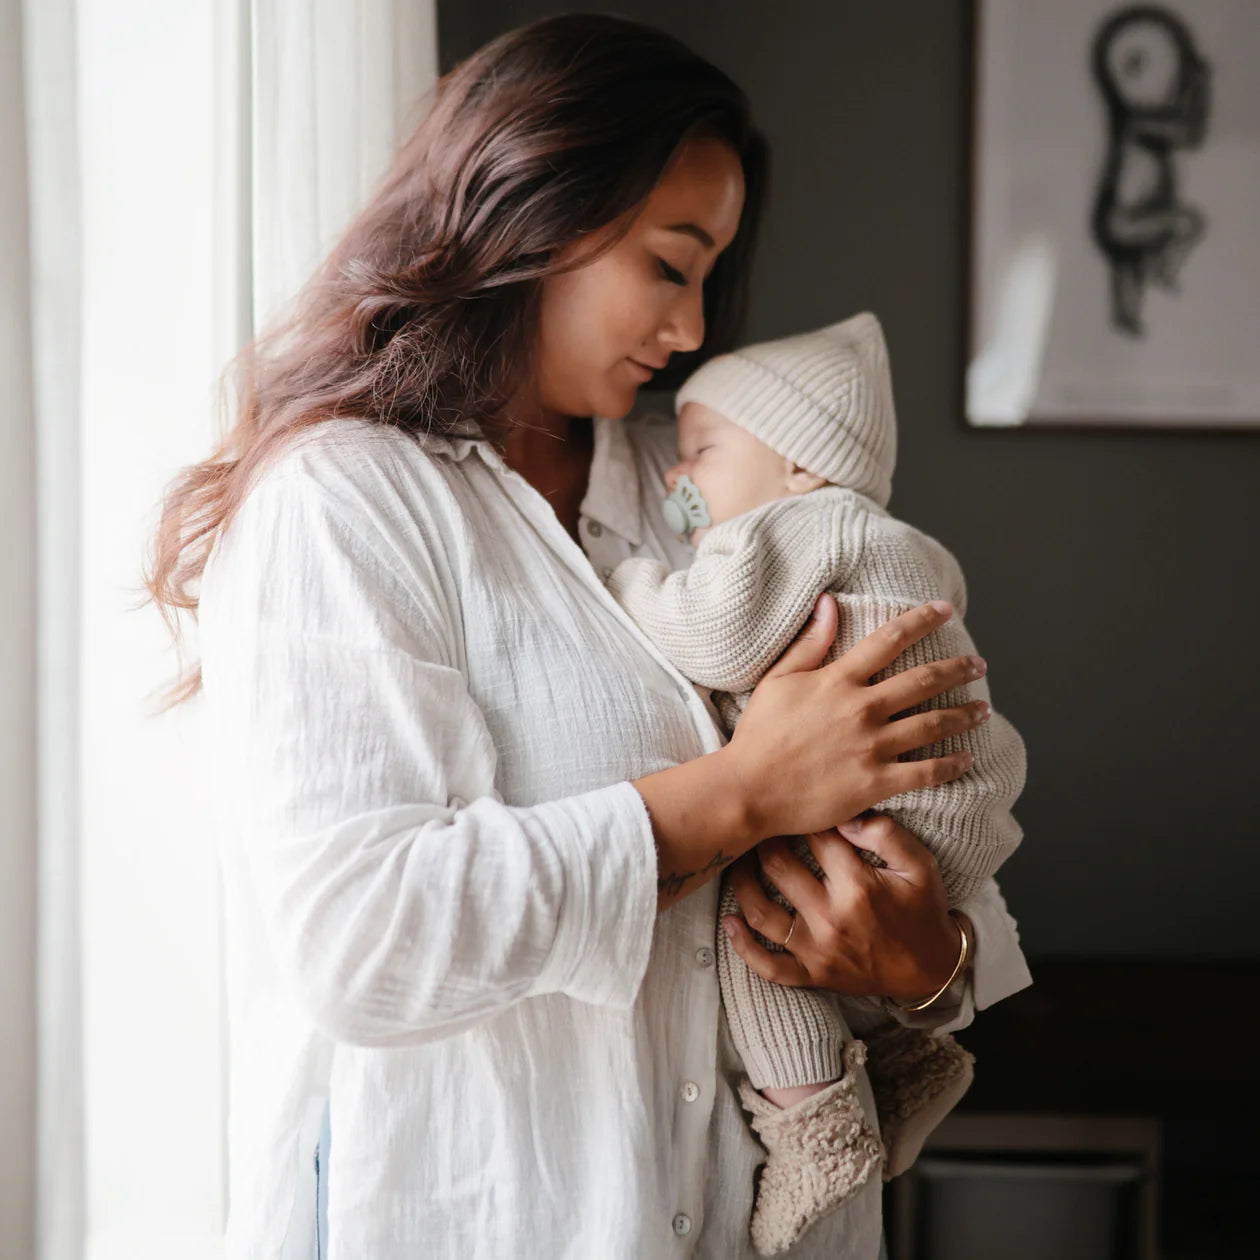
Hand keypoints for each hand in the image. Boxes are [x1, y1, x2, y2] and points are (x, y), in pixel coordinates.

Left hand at [720, 815, 962, 1001]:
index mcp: (858, 885)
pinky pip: (770, 967)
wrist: (932, 968)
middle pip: (778, 868)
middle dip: (763, 840)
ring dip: (741, 884)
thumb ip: (885, 833)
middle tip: (756, 825)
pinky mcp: (813, 975)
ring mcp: (818, 950)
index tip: (790, 803)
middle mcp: (832, 918)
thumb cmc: (922, 910)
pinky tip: (729, 922)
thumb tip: (845, 815)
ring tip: (736, 862)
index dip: (801, 815)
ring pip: (763, 913)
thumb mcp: (920, 865)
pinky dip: (744, 947)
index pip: (815, 838)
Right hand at [722, 594, 990, 842]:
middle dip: (957, 669)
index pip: (889, 639)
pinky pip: (925, 772)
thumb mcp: (777, 679)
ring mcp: (871, 746)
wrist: (749, 789)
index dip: (921, 620)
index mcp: (838, 680)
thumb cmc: (758, 734)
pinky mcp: (875, 783)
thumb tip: (829, 603)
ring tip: (983, 709)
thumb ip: (809, 643)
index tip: (944, 610)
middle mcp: (861, 708)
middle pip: (923, 680)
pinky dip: (951, 764)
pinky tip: (967, 758)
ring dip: (964, 714)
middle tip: (978, 665)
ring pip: (933, 724)